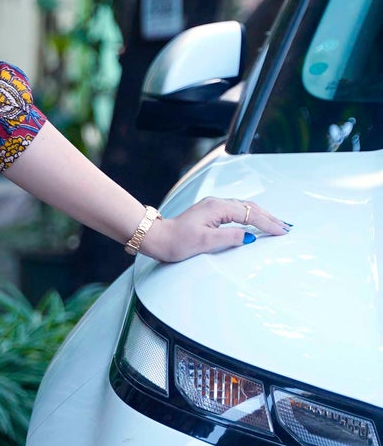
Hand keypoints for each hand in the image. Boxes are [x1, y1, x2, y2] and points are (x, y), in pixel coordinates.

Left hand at [141, 197, 289, 263]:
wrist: (158, 238)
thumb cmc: (177, 241)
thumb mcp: (205, 242)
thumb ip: (230, 237)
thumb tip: (250, 236)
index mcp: (217, 208)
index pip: (250, 215)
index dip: (268, 224)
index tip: (282, 232)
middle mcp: (217, 203)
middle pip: (250, 208)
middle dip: (270, 217)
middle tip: (287, 227)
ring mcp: (214, 206)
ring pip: (245, 208)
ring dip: (262, 215)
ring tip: (277, 224)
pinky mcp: (211, 212)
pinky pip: (237, 211)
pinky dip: (251, 215)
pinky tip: (257, 220)